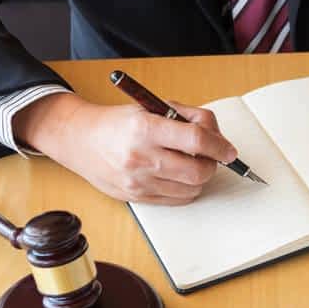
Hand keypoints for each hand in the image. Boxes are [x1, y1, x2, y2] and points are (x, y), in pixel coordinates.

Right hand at [14, 92, 237, 203]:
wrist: (79, 140)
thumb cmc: (118, 122)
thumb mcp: (151, 107)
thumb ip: (187, 117)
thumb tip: (218, 136)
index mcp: (145, 127)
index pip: (196, 139)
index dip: (219, 146)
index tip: (229, 150)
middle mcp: (141, 156)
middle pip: (198, 171)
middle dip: (211, 164)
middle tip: (209, 156)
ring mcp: (138, 180)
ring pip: (191, 189)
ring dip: (199, 178)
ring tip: (189, 163)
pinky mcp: (136, 197)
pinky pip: (176, 200)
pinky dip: (185, 189)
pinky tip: (177, 175)